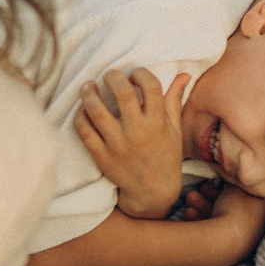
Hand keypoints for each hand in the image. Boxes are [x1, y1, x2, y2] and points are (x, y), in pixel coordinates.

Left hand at [74, 68, 189, 218]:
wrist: (152, 191)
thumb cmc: (166, 156)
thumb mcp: (174, 129)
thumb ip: (174, 100)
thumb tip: (184, 74)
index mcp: (157, 123)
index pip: (151, 86)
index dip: (141, 74)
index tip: (134, 74)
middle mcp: (138, 132)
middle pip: (122, 93)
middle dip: (113, 76)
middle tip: (109, 75)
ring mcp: (118, 145)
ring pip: (97, 111)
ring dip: (89, 93)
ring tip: (88, 86)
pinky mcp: (102, 156)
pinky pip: (85, 132)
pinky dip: (80, 117)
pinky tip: (83, 109)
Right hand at [193, 183, 264, 265]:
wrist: (225, 243)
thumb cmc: (236, 210)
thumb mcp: (235, 187)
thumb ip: (233, 180)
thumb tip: (232, 173)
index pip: (247, 195)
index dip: (230, 186)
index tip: (216, 180)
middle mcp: (257, 228)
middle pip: (231, 207)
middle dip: (212, 196)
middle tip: (200, 189)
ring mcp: (242, 242)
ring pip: (220, 219)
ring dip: (203, 206)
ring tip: (190, 198)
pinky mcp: (227, 254)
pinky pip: (214, 233)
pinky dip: (202, 222)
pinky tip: (189, 213)